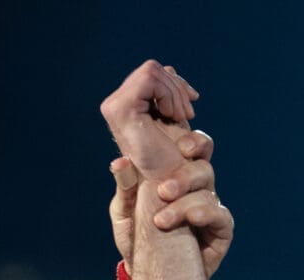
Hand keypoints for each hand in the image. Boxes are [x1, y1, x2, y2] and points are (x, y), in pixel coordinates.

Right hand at [99, 59, 198, 181]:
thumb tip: (168, 68)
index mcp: (125, 107)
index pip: (151, 74)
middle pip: (152, 69)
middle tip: (187, 115)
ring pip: (152, 71)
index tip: (190, 108)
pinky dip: (169, 95)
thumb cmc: (177, 160)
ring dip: (176, 95)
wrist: (172, 187)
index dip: (175, 84)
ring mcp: (114, 107)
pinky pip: (150, 79)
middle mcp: (113, 105)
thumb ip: (169, 94)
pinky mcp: (120, 110)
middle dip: (177, 88)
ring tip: (181, 119)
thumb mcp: (174, 119)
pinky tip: (173, 117)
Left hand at [109, 143, 233, 279]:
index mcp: (177, 175)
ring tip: (161, 220)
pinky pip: (221, 216)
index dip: (192, 141)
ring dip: (184, 203)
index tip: (181, 147)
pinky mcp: (220, 231)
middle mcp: (197, 188)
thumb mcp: (124, 212)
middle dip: (184, 176)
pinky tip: (192, 219)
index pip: (192, 148)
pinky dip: (206, 214)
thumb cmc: (137, 239)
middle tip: (163, 191)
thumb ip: (125, 186)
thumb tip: (120, 162)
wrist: (148, 277)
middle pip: (202, 166)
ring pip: (208, 191)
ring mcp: (210, 209)